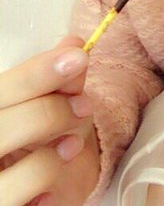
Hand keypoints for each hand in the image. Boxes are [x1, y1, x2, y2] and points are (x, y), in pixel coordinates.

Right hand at [0, 36, 99, 205]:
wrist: (42, 193)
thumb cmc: (37, 145)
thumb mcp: (51, 108)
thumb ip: (59, 81)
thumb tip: (73, 45)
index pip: (1, 89)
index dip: (37, 73)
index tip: (76, 57)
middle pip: (3, 123)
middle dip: (51, 110)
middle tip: (84, 106)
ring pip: (20, 162)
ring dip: (54, 151)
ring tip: (71, 145)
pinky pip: (24, 197)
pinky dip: (47, 184)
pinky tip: (53, 185)